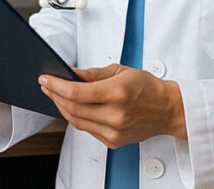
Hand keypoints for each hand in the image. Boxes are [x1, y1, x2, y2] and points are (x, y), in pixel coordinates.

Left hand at [39, 64, 186, 147]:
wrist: (168, 110)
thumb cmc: (147, 87)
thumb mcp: (120, 71)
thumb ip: (93, 73)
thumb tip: (71, 73)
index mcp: (117, 93)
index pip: (76, 93)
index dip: (56, 86)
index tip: (45, 79)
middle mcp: (116, 116)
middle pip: (72, 109)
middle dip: (55, 95)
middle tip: (46, 85)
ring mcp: (114, 132)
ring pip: (76, 121)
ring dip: (62, 107)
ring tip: (55, 94)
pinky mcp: (113, 142)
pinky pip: (87, 129)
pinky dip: (76, 117)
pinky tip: (72, 107)